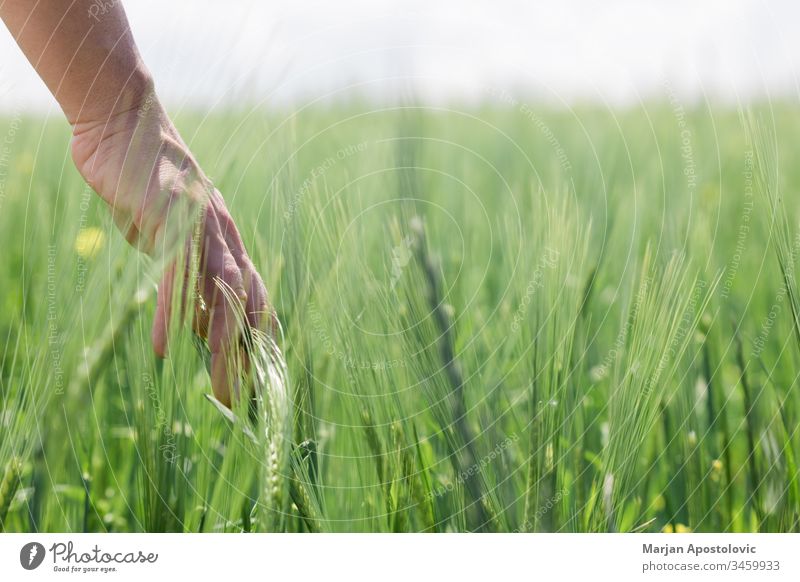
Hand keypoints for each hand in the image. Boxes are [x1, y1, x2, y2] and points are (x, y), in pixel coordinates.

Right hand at [70, 92, 271, 406]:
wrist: (126, 127)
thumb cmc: (146, 189)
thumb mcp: (172, 242)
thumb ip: (188, 278)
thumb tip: (195, 323)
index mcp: (229, 245)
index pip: (257, 301)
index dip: (261, 343)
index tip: (262, 382)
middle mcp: (227, 239)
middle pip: (250, 306)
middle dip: (248, 357)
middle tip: (239, 400)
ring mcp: (204, 229)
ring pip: (225, 295)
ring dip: (222, 344)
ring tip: (216, 385)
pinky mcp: (173, 220)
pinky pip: (178, 275)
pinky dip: (170, 311)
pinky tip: (161, 345)